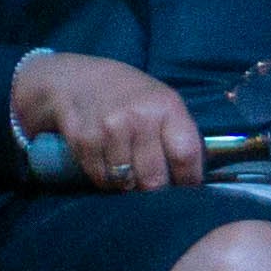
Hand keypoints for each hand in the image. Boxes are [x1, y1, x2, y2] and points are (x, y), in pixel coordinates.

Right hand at [13, 52, 201, 192]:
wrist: (79, 79)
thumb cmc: (131, 95)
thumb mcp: (163, 101)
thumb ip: (178, 134)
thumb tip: (191, 178)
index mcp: (167, 107)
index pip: (185, 155)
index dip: (188, 180)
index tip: (188, 191)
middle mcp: (139, 117)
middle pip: (154, 178)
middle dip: (157, 191)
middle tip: (155, 188)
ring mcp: (109, 129)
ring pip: (126, 183)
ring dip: (129, 186)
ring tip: (130, 173)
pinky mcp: (84, 140)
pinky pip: (101, 178)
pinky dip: (107, 181)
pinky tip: (110, 166)